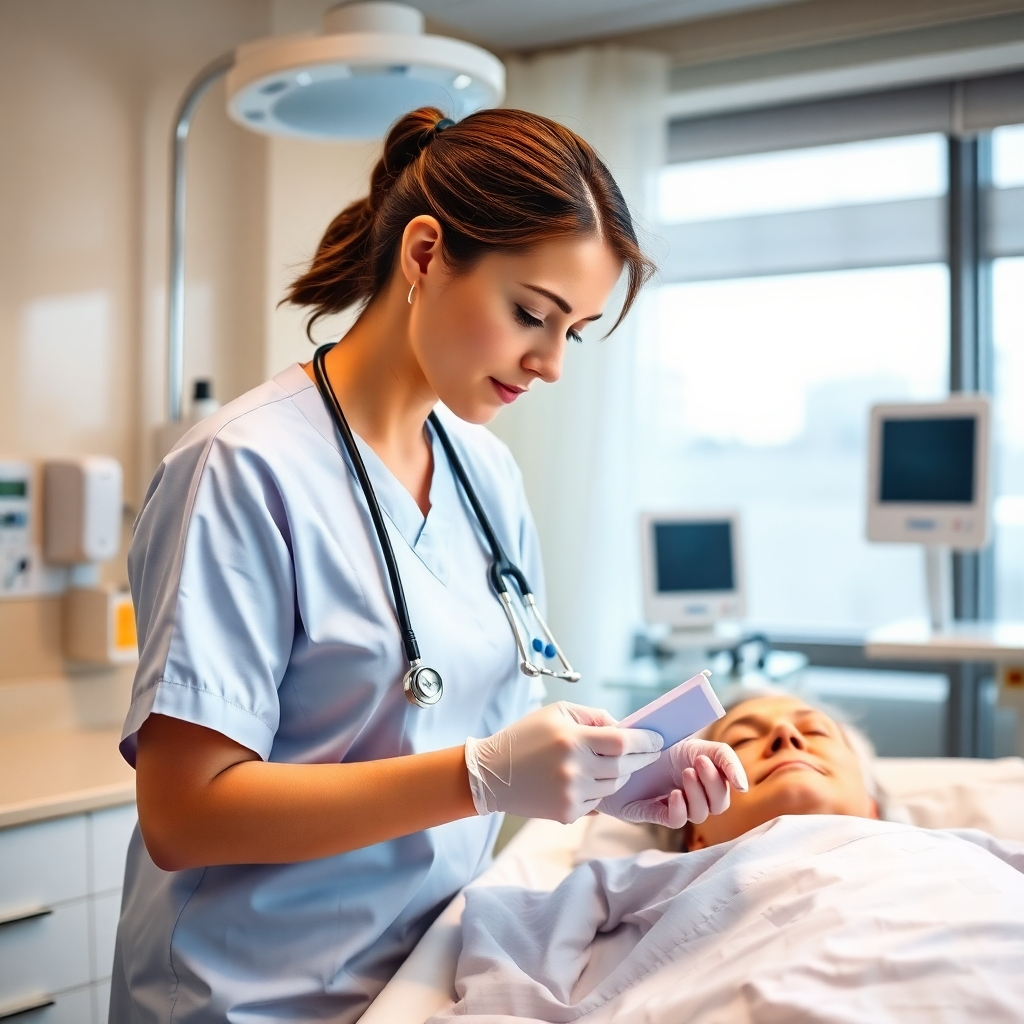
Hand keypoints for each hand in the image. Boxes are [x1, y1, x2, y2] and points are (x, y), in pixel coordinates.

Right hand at [464, 702, 663, 823]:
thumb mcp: (557, 712)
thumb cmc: (524, 737)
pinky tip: (589, 780)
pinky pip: (597, 803)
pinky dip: (599, 791)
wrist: (491, 774)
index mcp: (572, 739)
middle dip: (640, 759)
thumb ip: (593, 716)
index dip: (644, 741)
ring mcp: (571, 794)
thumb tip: (623, 727)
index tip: (657, 740)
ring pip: (614, 787)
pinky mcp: (566, 813)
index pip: (622, 741)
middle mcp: (574, 768)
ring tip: (616, 764)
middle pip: (624, 767)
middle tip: (649, 753)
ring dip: (620, 776)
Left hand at [601, 738, 747, 828]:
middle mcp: (691, 784)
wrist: (605, 754)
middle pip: (721, 800)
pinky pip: (678, 821)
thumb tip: (707, 746)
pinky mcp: (657, 812)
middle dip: (715, 783)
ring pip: (703, 812)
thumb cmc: (635, 739)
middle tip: (698, 765)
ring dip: (699, 794)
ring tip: (684, 775)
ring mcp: (676, 800)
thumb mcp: (663, 729)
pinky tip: (674, 796)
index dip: (736, 774)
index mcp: (696, 759)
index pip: (727, 770)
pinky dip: (681, 809)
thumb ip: (679, 728)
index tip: (740, 783)